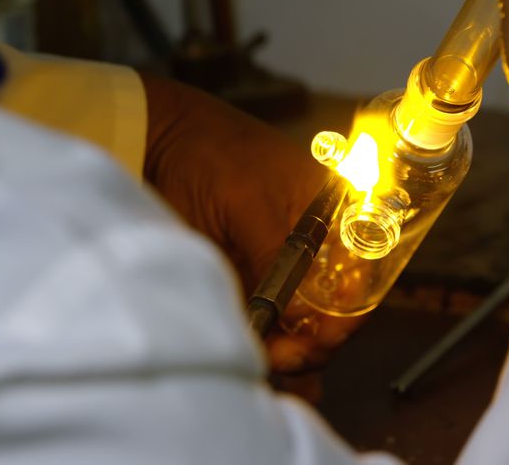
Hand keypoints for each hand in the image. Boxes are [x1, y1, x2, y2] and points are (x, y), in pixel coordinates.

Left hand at [141, 75, 361, 375]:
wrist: (152, 140)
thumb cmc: (211, 153)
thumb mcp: (249, 202)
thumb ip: (277, 255)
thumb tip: (298, 316)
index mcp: (329, 218)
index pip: (356, 277)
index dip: (346, 314)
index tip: (324, 339)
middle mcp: (309, 247)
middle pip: (330, 312)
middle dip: (315, 342)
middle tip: (285, 358)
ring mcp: (276, 268)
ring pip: (299, 327)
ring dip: (293, 356)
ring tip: (272, 368)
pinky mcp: (244, 284)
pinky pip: (265, 326)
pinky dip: (267, 350)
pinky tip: (263, 368)